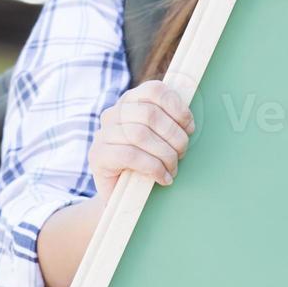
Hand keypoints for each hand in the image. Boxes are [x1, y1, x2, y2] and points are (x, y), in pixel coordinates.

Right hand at [87, 79, 195, 194]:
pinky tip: (163, 178)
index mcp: (131, 102)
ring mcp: (102, 134)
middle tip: (181, 154)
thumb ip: (171, 123)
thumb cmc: (148, 164)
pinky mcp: (98, 155)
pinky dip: (153, 168)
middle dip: (174, 136)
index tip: (189, 128)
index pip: (155, 90)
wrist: (123, 196)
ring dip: (165, 154)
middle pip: (150, 113)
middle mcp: (113, 113)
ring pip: (140, 134)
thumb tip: (189, 123)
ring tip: (173, 168)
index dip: (177, 107)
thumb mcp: (161, 139)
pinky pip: (130, 155)